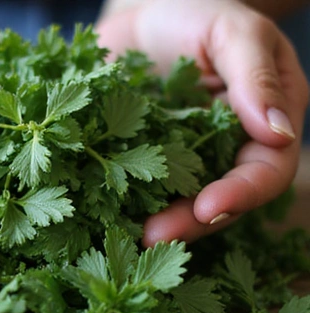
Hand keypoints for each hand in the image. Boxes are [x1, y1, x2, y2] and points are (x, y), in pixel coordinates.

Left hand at [95, 0, 308, 246]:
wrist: (144, 12)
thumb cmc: (196, 11)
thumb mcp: (233, 32)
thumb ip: (255, 78)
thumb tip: (277, 134)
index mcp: (259, 126)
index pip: (263, 173)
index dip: (239, 195)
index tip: (208, 209)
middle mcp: (219, 151)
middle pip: (213, 200)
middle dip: (186, 222)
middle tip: (154, 235)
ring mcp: (175, 158)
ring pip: (169, 200)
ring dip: (147, 219)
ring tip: (121, 231)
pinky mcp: (135, 156)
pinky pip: (126, 182)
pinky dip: (112, 198)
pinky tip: (90, 208)